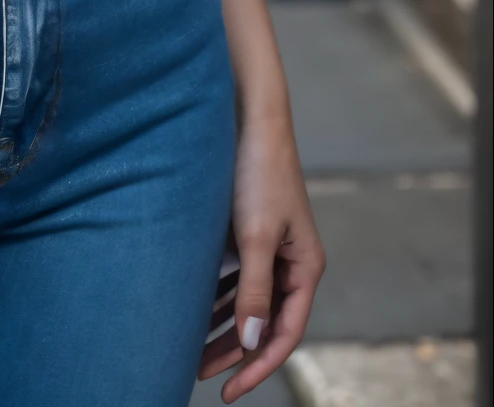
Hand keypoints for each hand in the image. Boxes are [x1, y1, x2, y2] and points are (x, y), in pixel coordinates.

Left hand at [198, 110, 324, 399]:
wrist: (246, 113)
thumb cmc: (256, 170)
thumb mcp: (255, 235)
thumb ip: (253, 289)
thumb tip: (252, 340)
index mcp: (305, 267)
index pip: (284, 333)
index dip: (257, 366)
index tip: (228, 391)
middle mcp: (290, 261)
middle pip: (264, 321)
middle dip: (233, 351)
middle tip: (198, 375)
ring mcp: (268, 245)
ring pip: (245, 300)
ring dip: (219, 326)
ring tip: (188, 352)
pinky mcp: (246, 229)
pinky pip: (232, 276)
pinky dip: (213, 295)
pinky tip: (189, 309)